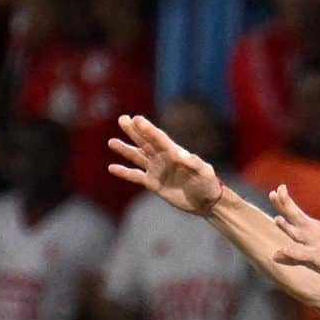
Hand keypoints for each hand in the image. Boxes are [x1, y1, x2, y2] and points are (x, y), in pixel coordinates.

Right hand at [107, 114, 223, 215]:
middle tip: (122, 119)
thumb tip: (182, 155)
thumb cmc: (208, 183)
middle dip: (134, 131)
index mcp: (175, 152)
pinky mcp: (153, 183)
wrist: (205, 201)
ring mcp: (157, 170)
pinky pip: (135, 177)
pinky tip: (112, 168)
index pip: (158, 138)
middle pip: (145, 142)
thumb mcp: (205, 172)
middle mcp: (163, 158)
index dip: (148, 129)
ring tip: (111, 141)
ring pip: (137, 157)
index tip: (137, 119)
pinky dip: (124, 173)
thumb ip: (195, 163)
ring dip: (125, 149)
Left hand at [268, 184, 319, 289]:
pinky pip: (305, 255)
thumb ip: (292, 257)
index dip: (285, 203)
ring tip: (277, 219)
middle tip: (273, 193)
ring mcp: (318, 245)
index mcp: (313, 231)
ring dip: (288, 227)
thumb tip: (274, 256)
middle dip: (285, 206)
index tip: (275, 191)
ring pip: (300, 234)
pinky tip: (282, 250)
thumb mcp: (311, 259)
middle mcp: (315, 234)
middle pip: (297, 218)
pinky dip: (294, 252)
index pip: (297, 215)